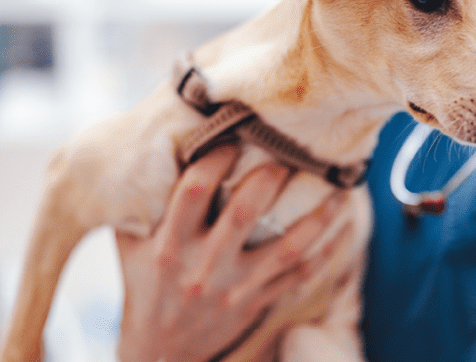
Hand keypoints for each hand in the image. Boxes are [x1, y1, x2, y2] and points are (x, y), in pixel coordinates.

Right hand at [115, 145, 350, 361]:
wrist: (160, 348)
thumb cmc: (145, 282)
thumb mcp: (131, 244)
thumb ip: (142, 202)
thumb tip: (159, 146)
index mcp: (169, 246)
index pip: (193, 192)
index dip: (215, 159)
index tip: (233, 135)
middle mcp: (204, 266)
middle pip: (244, 214)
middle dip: (270, 178)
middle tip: (289, 151)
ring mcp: (236, 288)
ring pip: (287, 246)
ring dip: (318, 215)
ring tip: (338, 186)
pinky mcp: (258, 302)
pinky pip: (301, 274)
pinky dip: (327, 249)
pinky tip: (345, 224)